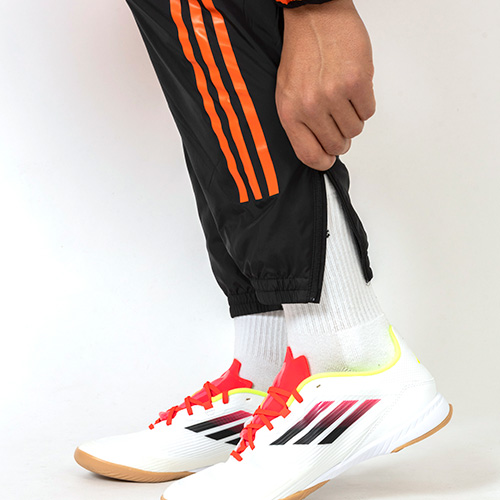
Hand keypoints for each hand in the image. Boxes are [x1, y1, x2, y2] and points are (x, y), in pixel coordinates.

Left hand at [276, 0, 375, 170]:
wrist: (315, 16)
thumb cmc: (301, 54)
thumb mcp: (287, 94)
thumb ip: (300, 124)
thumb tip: (320, 150)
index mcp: (290, 113)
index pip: (310, 155)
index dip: (324, 161)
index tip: (329, 157)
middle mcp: (310, 106)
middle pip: (338, 145)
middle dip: (342, 136)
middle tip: (338, 119)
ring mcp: (334, 94)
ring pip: (355, 129)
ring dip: (353, 117)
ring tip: (343, 97)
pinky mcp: (357, 81)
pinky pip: (368, 111)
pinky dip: (364, 103)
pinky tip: (353, 86)